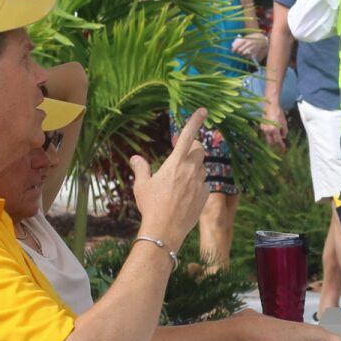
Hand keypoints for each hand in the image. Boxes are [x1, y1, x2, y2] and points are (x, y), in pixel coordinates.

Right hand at [131, 108, 211, 247]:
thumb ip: (141, 168)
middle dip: (193, 149)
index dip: (195, 121)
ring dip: (193, 168)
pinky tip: (185, 196)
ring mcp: (200, 183)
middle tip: (182, 156)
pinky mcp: (205, 195)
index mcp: (175, 163)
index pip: (187, 136)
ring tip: (178, 182)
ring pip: (201, 168)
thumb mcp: (141, 185)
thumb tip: (136, 158)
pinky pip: (204, 184)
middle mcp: (191, 170)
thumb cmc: (151, 206)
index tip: (203, 110)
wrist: (165, 230)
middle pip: (199, 150)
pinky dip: (197, 185)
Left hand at [232, 35, 267, 61]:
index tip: (232, 51)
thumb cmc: (252, 38)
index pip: (238, 44)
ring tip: (241, 54)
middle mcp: (249, 43)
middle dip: (237, 52)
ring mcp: (252, 48)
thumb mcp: (246, 37)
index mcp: (246, 39)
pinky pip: (249, 56)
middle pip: (240, 50)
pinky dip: (246, 57)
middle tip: (237, 52)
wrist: (262, 39)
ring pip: (244, 53)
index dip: (234, 49)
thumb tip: (233, 45)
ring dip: (241, 54)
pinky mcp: (255, 52)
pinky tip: (246, 56)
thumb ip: (241, 40)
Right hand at [261, 97, 286, 148]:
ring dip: (272, 139)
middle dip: (275, 145)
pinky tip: (273, 133)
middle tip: (279, 145)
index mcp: (274, 130)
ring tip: (277, 138)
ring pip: (268, 138)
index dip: (281, 145)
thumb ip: (284, 131)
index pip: (278, 141)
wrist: (271, 105)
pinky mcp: (261, 126)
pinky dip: (269, 135)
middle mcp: (268, 130)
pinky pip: (265, 133)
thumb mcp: (284, 122)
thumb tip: (283, 137)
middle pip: (271, 142)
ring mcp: (263, 128)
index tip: (283, 148)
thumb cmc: (278, 113)